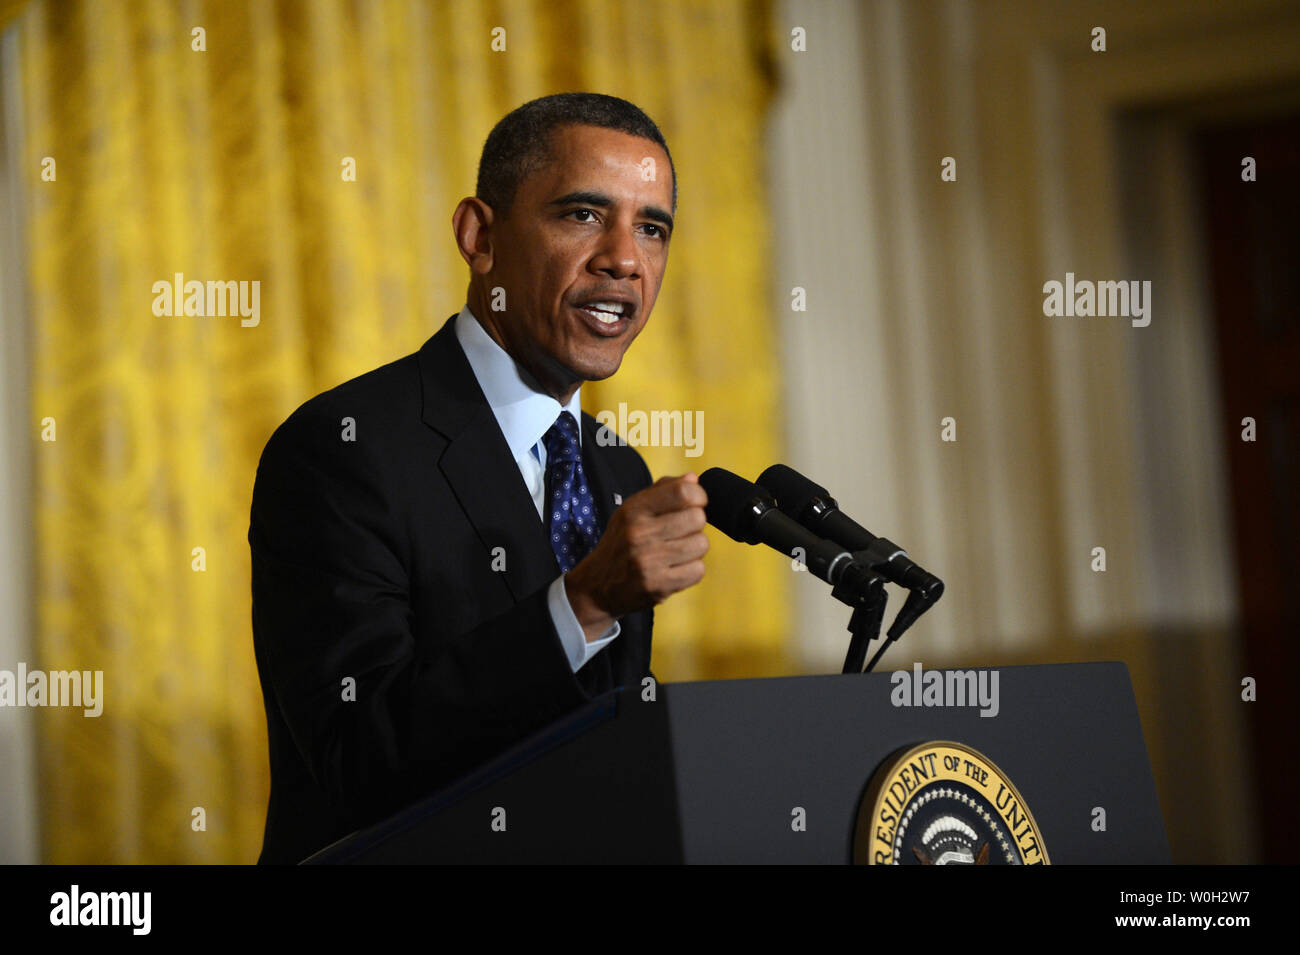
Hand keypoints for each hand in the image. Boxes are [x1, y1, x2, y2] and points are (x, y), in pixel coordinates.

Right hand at [564, 473, 708, 640]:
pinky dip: (691, 570)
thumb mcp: (632, 510)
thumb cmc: (621, 544)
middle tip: (681, 532)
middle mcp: (639, 533)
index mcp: (634, 510)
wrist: (597, 586)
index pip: (683, 492)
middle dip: (695, 525)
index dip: (698, 496)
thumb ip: (663, 490)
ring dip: (694, 548)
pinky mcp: (658, 586)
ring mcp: (648, 561)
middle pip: (697, 518)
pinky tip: (675, 568)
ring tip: (676, 551)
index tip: (694, 504)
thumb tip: (693, 479)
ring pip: (701, 544)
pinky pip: (698, 570)